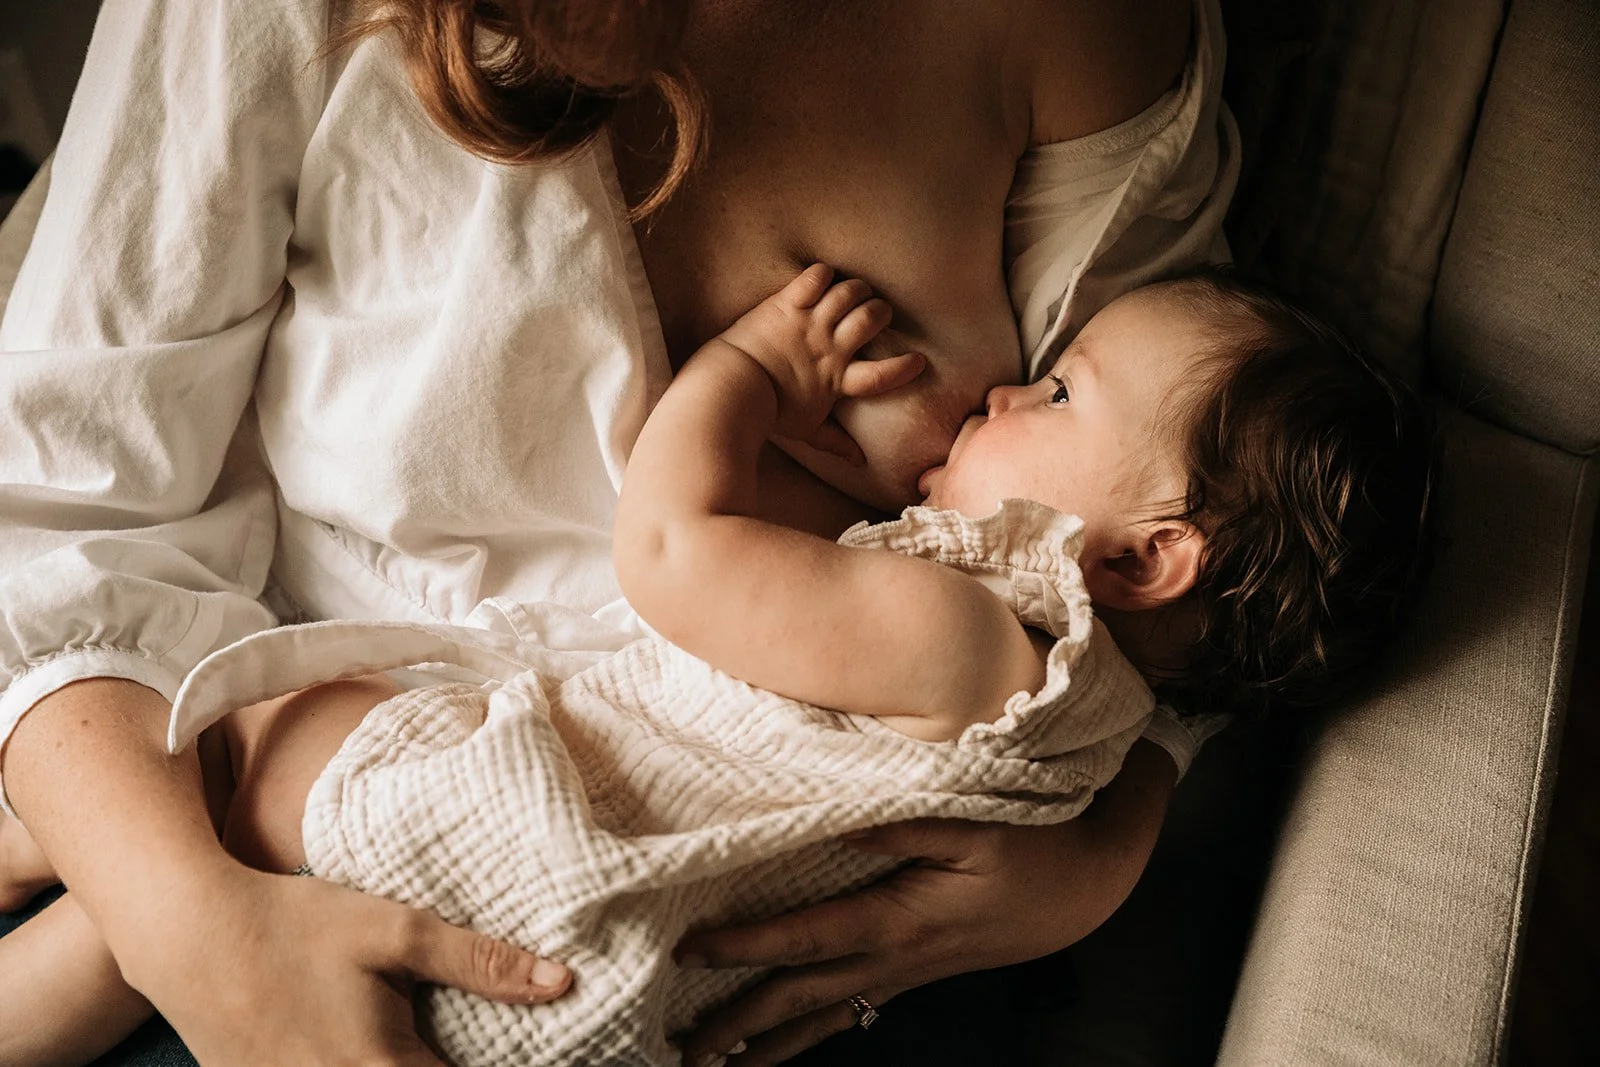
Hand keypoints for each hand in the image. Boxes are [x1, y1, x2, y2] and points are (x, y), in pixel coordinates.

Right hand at [121, 865, 572, 1065]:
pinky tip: (374, 1042)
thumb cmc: (295, 926)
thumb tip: (561, 983)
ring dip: (408, 1066)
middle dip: (444, 1063)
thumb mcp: (395, 931)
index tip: (545, 1053)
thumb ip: (480, 962)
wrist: (187, 935)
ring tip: (419, 1038)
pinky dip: (365, 1066)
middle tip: (463, 1036)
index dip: (504, 1064)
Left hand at [673, 741, 1176, 1065]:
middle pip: (803, 999)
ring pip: (826, 1017)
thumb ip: (896, 824)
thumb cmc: (1033, 845)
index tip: (690, 952)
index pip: (806, 940)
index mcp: (900, 920)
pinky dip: (812, 1032)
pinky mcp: (917, 971)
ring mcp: (906, 973)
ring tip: (717, 1066)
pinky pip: (853, 1009)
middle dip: (739, 1025)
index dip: (745, 947)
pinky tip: (788, 1041)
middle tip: (681, 1051)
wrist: (1088, 884)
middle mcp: (896, 958)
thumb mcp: (971, 822)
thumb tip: (831, 821)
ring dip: (769, 1043)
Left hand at [719, 263, 924, 441]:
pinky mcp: (787, 304)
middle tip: (876, 313)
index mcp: (836, 380)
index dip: (904, 368)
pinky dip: (822, 274)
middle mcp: (829, 348)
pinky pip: (815, 278)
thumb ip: (835, 442)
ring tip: (857, 291)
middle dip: (879, 312)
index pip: (882, 375)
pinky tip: (823, 277)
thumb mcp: (806, 431)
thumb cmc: (769, 413)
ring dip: (856, 289)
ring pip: (848, 294)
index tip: (919, 361)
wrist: (731, 390)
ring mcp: (809, 323)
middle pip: (870, 320)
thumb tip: (859, 461)